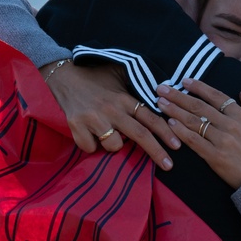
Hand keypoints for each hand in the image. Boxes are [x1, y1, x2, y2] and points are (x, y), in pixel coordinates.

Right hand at [39, 61, 179, 169]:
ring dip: (112, 145)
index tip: (177, 146)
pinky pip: (91, 148)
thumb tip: (162, 95)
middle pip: (139, 135)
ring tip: (105, 132)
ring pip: (114, 145)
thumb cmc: (95, 79)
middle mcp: (112, 109)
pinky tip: (89, 134)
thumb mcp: (118, 78)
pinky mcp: (76, 125)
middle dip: (156, 152)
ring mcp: (94, 118)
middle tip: (169, 165)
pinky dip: (91, 145)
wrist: (64, 75)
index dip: (165, 132)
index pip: (150, 117)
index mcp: (124, 99)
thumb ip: (135, 90)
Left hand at [156, 78, 240, 188]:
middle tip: (162, 89)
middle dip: (178, 96)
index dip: (199, 87)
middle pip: (199, 106)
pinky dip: (181, 131)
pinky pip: (194, 141)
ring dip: (175, 111)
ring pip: (194, 121)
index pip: (216, 96)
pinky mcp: (215, 158)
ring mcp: (222, 141)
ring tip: (160, 103)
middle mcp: (230, 125)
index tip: (185, 81)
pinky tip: (169, 124)